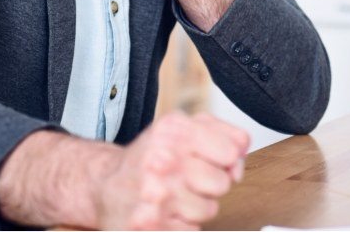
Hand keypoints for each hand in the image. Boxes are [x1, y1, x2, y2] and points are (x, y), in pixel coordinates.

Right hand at [96, 111, 249, 229]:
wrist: (106, 184)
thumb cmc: (150, 156)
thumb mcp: (180, 129)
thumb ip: (219, 132)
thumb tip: (243, 148)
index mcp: (173, 130)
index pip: (231, 149)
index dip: (228, 158)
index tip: (214, 158)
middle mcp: (162, 158)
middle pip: (222, 182)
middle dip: (211, 184)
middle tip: (190, 178)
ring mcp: (155, 194)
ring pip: (208, 209)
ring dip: (196, 206)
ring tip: (175, 195)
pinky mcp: (150, 225)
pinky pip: (192, 230)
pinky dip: (182, 224)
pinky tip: (166, 211)